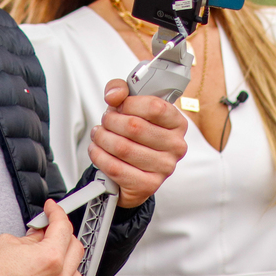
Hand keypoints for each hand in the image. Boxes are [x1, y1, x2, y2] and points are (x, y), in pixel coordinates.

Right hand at [0, 200, 83, 275]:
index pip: (63, 228)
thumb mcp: (6, 242)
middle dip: (64, 236)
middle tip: (51, 232)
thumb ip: (31, 238)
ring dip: (68, 266)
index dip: (56, 213)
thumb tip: (41, 236)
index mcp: (48, 258)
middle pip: (76, 250)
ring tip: (53, 262)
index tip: (52, 211)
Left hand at [88, 78, 187, 207]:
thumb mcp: (130, 107)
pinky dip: (99, 156)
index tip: (119, 106)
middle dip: (111, 121)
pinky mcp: (148, 185)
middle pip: (135, 127)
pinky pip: (115, 168)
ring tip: (99, 135)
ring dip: (102, 138)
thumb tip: (115, 95)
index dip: (130, 103)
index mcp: (177, 123)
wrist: (133, 170)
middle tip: (105, 121)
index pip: (155, 107)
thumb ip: (121, 90)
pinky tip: (97, 150)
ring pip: (122, 148)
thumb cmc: (135, 135)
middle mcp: (176, 146)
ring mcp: (164, 167)